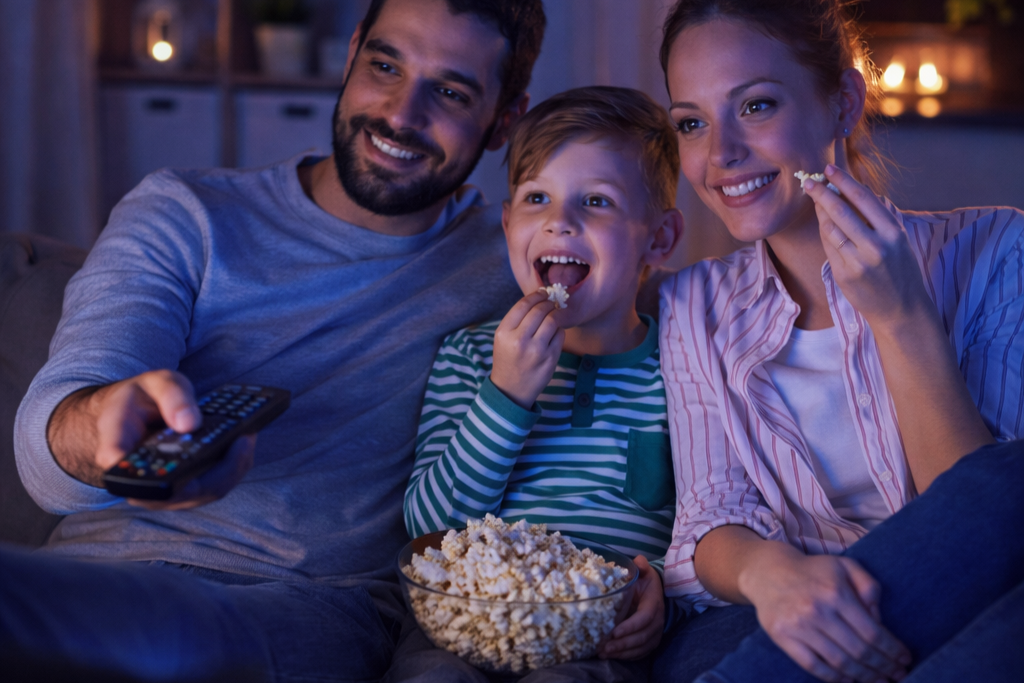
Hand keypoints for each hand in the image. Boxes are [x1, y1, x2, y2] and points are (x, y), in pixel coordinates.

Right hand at [49, 369, 255, 508]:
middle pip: (182, 492)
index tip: (196, 462)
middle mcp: (140, 480)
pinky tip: (243, 443)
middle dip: (220, 469)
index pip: (131, 477)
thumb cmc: (140, 398)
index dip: (159, 482)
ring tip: (247, 436)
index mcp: (117, 451)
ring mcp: (164, 488)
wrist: (130, 413)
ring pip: (203, 492)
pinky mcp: (184, 487)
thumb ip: (171, 396)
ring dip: (232, 467)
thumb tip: (190, 423)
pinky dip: (231, 466)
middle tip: (243, 438)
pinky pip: (213, 485)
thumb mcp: (154, 382)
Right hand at [490, 290, 564, 408]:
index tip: (542, 293)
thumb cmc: (507, 359)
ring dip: (556, 314)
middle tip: (550, 302)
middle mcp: (519, 340)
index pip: (523, 305)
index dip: (535, 295)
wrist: (510, 390)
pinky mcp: (550, 359)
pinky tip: (554, 332)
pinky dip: (559, 330)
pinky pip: (560, 335)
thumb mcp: (503, 338)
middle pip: (540, 310)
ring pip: (553, 320)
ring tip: (554, 315)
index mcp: (504, 333)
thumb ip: (517, 320)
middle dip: (548, 303)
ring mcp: (536, 350)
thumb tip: (539, 298)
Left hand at [598, 555, 664, 660]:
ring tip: (604, 653)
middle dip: (623, 644)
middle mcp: (657, 621)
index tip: (614, 632)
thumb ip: (640, 566)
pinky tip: (612, 656)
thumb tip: (638, 561)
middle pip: (642, 637)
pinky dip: (627, 656)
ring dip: (622, 653)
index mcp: (654, 603)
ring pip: (641, 648)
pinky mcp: (650, 641)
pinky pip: (640, 653)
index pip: (644, 617)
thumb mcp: (644, 571)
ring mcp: (655, 633)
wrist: (654, 592)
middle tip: (604, 647)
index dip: (630, 626)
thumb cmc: (644, 582)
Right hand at [740, 543, 910, 681]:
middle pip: (858, 650)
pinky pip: (813, 665)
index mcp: (835, 592)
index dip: (892, 650)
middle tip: (897, 675)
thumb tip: (878, 616)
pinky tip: (849, 680)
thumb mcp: (844, 565)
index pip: (872, 631)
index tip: (905, 659)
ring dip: (863, 676)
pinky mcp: (782, 637)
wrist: (767, 571)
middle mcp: (817, 610)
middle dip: (883, 666)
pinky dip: (834, 677)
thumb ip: (868, 584)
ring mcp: (798, 626)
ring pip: (839, 661)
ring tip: (878, 681)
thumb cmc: (813, 571)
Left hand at [804, 165, 933, 329]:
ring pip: (830, 229)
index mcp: (893, 232)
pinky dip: (824, 233)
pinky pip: (828, 248)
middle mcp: (876, 246)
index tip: (828, 170)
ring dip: (820, 212)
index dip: (843, 182)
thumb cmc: (899, 269)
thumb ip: (877, 218)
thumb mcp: (898, 240)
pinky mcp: (843, 275)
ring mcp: (858, 262)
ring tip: (816, 200)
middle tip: (808, 182)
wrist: (901, 308)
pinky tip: (823, 224)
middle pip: (841, 211)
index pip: (863, 199)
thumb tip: (851, 191)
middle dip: (821, 193)